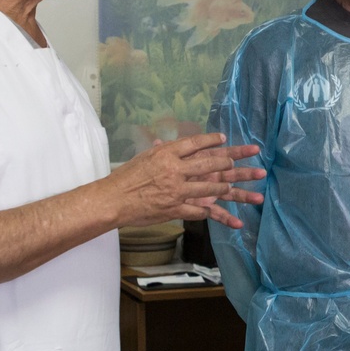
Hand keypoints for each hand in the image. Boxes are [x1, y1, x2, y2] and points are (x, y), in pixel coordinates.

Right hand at [107, 133, 265, 229]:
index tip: (223, 138)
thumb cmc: (126, 177)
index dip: (211, 140)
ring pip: (209, 187)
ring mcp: (177, 190)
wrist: (113, 200)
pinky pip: (199, 210)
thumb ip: (160, 151)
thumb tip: (167, 143)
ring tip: (232, 185)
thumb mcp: (144, 158)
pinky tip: (219, 212)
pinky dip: (210, 212)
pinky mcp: (175, 208)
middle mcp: (175, 170)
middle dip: (227, 162)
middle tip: (236, 161)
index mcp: (167, 154)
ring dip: (223, 187)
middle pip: (209, 163)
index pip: (194, 143)